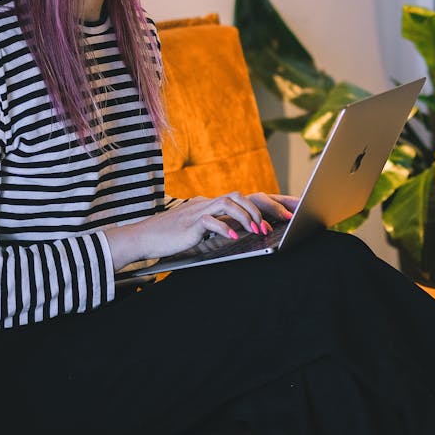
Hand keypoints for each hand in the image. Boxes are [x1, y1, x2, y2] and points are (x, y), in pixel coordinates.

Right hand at [105, 192, 296, 269]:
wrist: (144, 237)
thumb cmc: (172, 238)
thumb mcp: (202, 232)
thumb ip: (220, 228)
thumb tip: (243, 234)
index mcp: (213, 204)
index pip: (246, 198)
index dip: (270, 202)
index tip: (291, 211)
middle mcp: (208, 202)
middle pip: (243, 195)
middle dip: (266, 207)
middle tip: (284, 220)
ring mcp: (199, 210)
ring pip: (230, 203)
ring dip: (248, 217)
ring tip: (259, 231)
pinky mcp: (191, 223)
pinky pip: (211, 222)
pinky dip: (224, 229)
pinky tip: (235, 238)